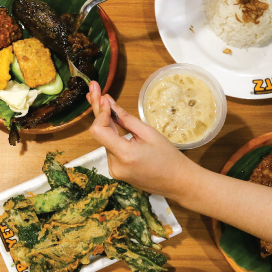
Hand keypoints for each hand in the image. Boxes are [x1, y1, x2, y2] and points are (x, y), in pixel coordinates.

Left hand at [87, 81, 197, 198]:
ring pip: (104, 140)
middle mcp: (114, 165)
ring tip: (102, 100)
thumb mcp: (149, 133)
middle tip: (93, 89)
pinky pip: (110, 149)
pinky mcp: (117, 172)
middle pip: (99, 134)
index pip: (99, 130)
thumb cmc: (168, 156)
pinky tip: (110, 120)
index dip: (100, 112)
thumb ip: (125, 118)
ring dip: (105, 122)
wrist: (178, 182)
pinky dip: (111, 134)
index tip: (104, 97)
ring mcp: (114, 170)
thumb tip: (108, 102)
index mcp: (124, 155)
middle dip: (97, 110)